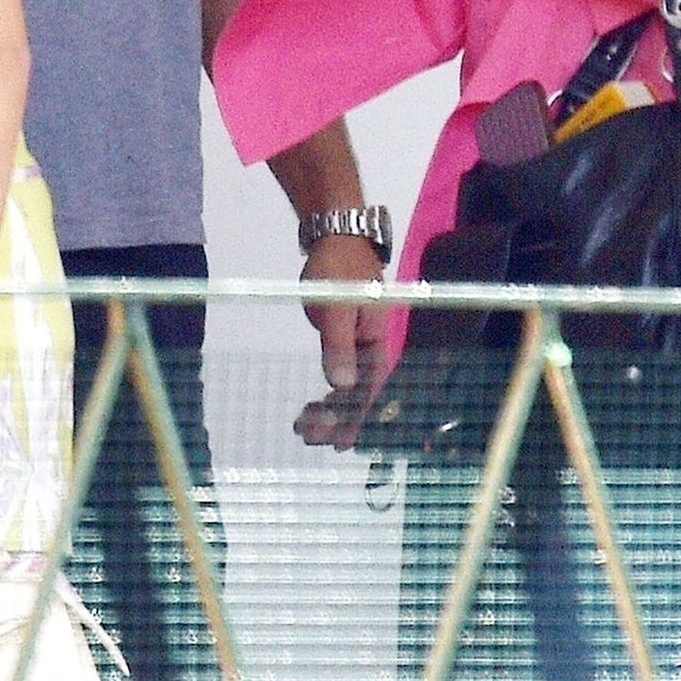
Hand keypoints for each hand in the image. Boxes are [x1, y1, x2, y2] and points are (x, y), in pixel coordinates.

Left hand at [294, 235, 389, 450]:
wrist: (336, 236)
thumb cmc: (339, 268)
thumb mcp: (337, 307)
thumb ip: (339, 346)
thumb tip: (342, 386)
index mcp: (377, 340)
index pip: (371, 388)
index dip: (358, 418)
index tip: (340, 444)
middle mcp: (371, 346)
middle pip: (360, 392)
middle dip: (338, 418)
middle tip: (308, 437)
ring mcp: (358, 342)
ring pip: (348, 385)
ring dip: (330, 409)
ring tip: (303, 426)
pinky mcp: (344, 336)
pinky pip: (339, 371)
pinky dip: (327, 391)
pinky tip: (311, 406)